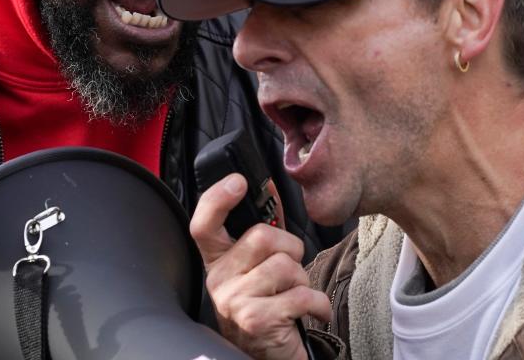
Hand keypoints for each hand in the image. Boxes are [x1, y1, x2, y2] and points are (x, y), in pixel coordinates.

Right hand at [190, 173, 330, 359]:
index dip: (218, 198)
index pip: (204, 223)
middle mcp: (218, 279)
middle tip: (290, 270)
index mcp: (217, 260)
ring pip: (286, 265)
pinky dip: (318, 304)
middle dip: (291, 249)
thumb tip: (270, 191)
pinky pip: (301, 294)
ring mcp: (234, 301)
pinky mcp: (256, 320)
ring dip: (303, 280)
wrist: (267, 355)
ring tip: (294, 295)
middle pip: (262, 237)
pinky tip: (312, 312)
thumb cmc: (267, 305)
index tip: (238, 182)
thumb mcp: (256, 269)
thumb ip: (259, 234)